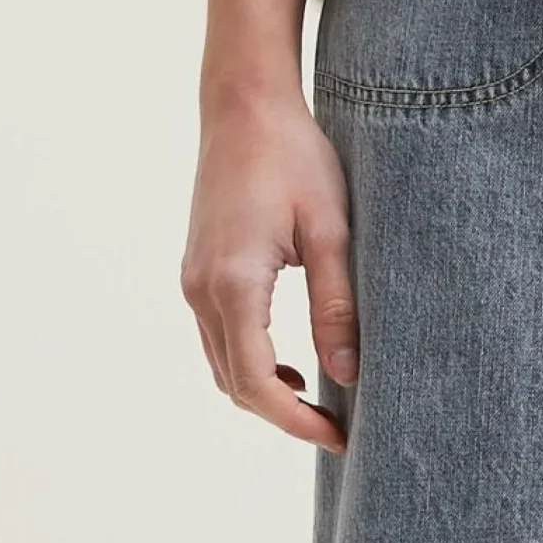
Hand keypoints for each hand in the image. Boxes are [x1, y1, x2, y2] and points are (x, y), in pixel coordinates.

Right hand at [180, 90, 358, 451]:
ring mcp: (193, 280)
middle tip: (335, 425)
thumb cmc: (294, 157)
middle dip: (282, 415)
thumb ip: (337, 305)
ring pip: (222, 364)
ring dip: (264, 391)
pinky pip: (218, 336)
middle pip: (234, 384)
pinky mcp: (197, 269)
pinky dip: (250, 361)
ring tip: (318, 400)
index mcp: (233, 283)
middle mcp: (201, 290)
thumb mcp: (330, 229)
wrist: (245, 105)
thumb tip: (349, 373)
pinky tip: (290, 361)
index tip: (338, 436)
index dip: (296, 422)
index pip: (257, 383)